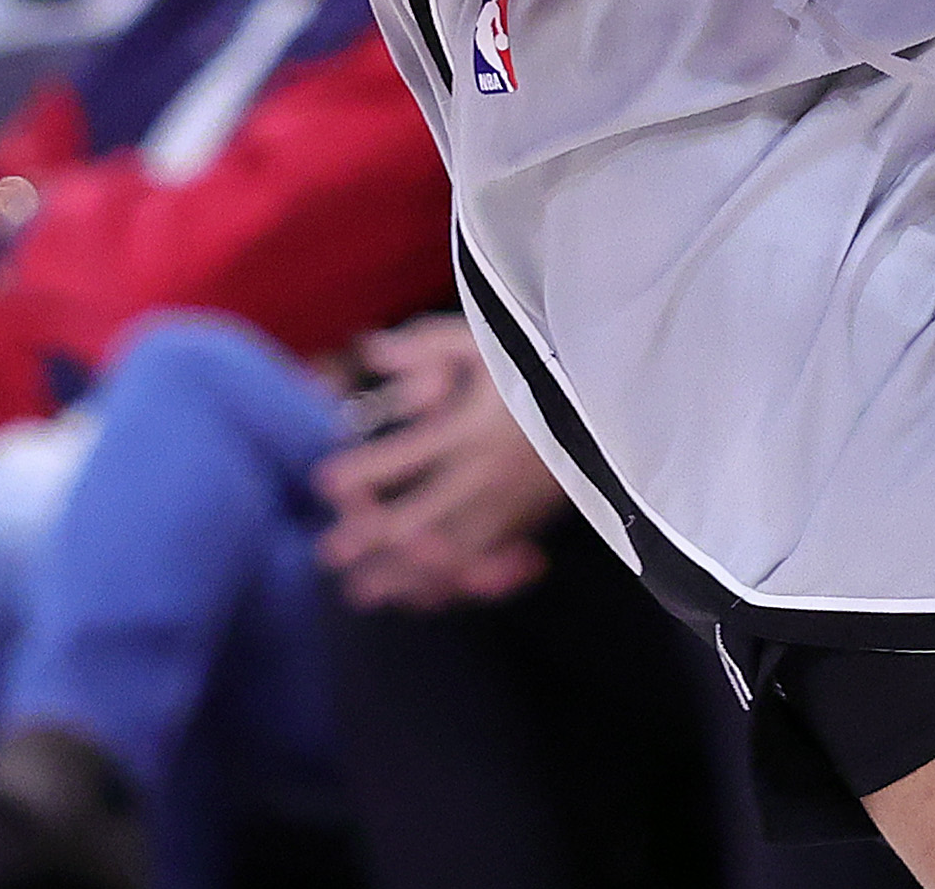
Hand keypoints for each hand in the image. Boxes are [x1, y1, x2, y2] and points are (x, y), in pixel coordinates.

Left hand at [314, 318, 565, 608]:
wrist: (609, 393)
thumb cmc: (541, 359)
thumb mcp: (486, 337)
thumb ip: (427, 344)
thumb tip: (370, 350)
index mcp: (471, 428)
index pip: (404, 457)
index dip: (363, 472)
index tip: (326, 482)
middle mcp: (485, 475)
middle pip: (416, 519)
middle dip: (368, 540)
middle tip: (328, 554)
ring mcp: (509, 507)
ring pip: (446, 555)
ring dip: (401, 577)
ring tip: (363, 593)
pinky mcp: (528, 523)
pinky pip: (484, 568)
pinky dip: (451, 586)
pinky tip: (424, 597)